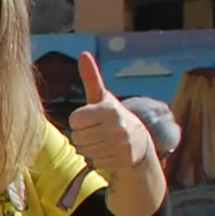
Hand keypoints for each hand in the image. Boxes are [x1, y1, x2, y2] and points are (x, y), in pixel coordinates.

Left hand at [67, 54, 152, 175]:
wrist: (139, 142)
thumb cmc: (113, 117)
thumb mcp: (102, 97)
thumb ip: (91, 78)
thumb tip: (83, 53)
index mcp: (109, 109)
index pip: (74, 120)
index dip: (79, 120)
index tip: (90, 118)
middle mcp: (116, 127)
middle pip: (77, 137)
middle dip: (82, 136)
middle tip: (96, 131)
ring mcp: (121, 145)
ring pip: (84, 151)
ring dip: (89, 148)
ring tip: (103, 141)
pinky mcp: (122, 160)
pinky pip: (95, 162)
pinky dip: (98, 159)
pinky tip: (110, 152)